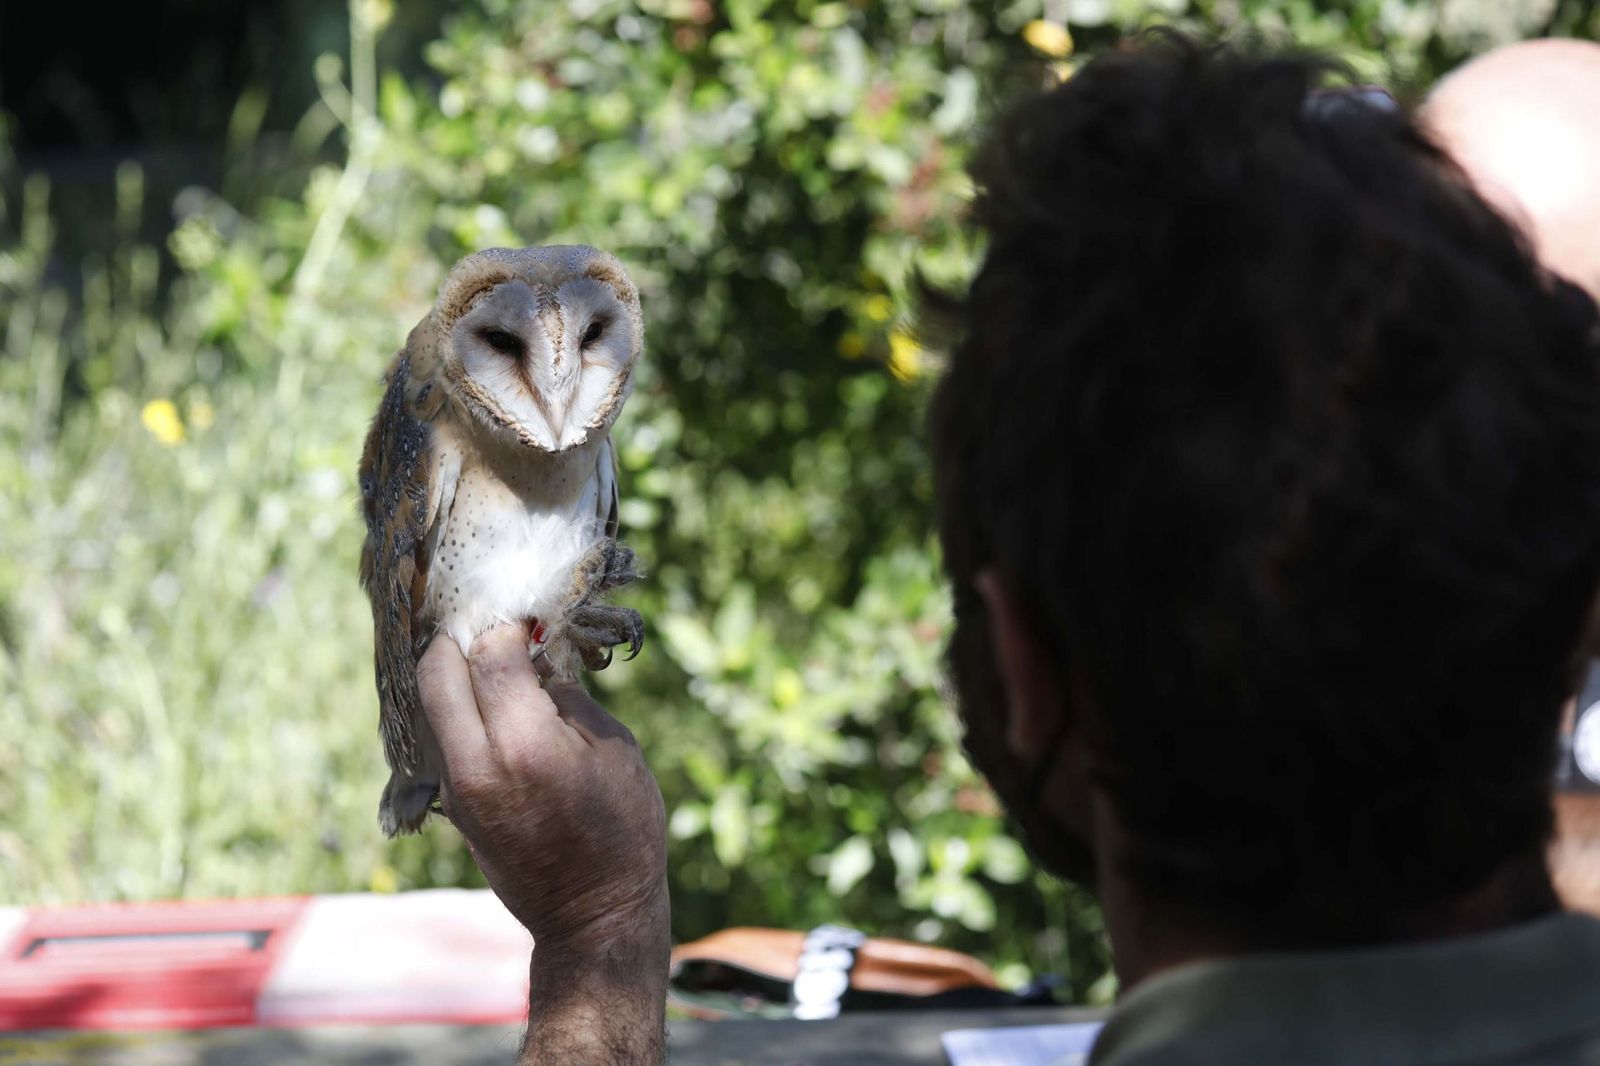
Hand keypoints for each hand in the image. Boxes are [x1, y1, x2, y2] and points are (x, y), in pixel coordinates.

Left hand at [417, 621, 668, 1063]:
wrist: (593, 915)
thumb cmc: (623, 828)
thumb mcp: (614, 748)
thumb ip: (565, 695)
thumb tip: (533, 657)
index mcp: (526, 744)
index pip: (489, 653)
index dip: (507, 625)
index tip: (526, 618)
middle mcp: (478, 763)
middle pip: (437, 670)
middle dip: (461, 639)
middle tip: (493, 628)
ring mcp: (458, 787)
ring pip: (434, 703)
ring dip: (458, 674)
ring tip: (496, 664)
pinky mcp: (454, 805)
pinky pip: (443, 736)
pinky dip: (462, 710)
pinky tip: (496, 706)